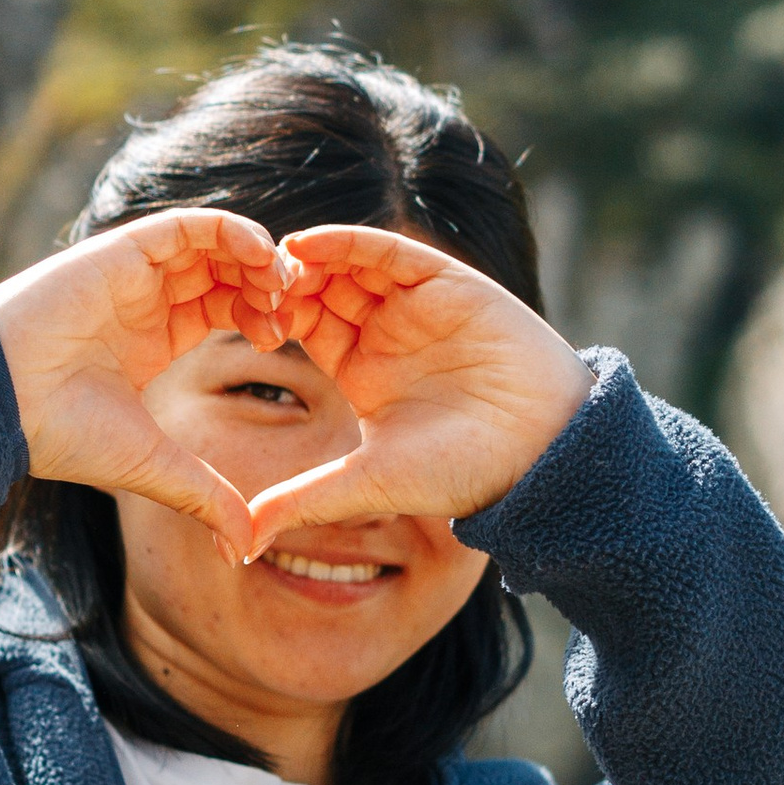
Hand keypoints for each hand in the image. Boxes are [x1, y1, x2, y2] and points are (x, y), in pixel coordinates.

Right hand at [0, 210, 292, 557]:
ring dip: (255, 257)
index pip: (223, 311)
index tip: (289, 340)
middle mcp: (145, 303)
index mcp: (154, 342)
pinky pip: (187, 224)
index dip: (262, 318)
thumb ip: (203, 495)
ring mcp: (133, 274)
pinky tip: (258, 253)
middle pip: (224, 274)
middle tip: (292, 309)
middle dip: (266, 286)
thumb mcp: (152, 466)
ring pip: (212, 245)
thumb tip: (244, 547)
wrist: (1, 403)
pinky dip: (229, 229)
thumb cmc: (61, 434)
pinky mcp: (120, 251)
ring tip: (279, 285)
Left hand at [245, 226, 592, 553]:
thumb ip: (304, 501)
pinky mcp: (446, 282)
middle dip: (285, 285)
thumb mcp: (369, 482)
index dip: (272, 321)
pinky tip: (308, 244)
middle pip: (320, 289)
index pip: (304, 328)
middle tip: (252, 288)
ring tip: (276, 265)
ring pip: (348, 264)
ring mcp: (415, 304)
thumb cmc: (463, 471)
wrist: (543, 450)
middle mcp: (385, 332)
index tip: (246, 328)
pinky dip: (348, 242)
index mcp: (362, 372)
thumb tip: (241, 542)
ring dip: (309, 260)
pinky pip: (388, 252)